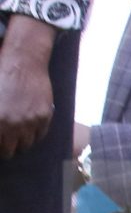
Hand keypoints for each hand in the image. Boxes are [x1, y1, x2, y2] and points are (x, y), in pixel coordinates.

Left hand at [0, 20, 57, 158]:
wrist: (23, 62)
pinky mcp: (44, 117)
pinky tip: (28, 125)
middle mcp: (12, 125)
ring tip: (16, 132)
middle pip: (9, 151)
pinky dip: (34, 133)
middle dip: (5, 147)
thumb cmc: (0, 76)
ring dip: (20, 141)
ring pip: (26, 145)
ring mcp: (30, 122)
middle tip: (4, 140)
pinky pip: (40, 135)